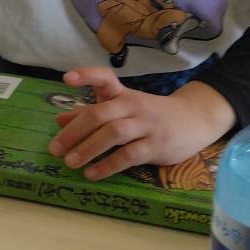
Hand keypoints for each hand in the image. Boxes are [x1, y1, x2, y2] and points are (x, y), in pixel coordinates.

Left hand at [48, 69, 234, 179]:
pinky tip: (92, 173)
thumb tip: (59, 120)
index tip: (66, 79)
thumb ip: (91, 113)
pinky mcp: (156, 146)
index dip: (86, 75)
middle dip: (75, 131)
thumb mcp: (122, 109)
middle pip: (101, 114)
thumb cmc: (150, 115)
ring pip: (114, 134)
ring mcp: (146, 125)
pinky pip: (129, 155)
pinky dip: (108, 165)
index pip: (105, 77)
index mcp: (122, 94)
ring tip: (69, 162)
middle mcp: (133, 106)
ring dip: (89, 148)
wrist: (194, 120)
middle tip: (55, 148)